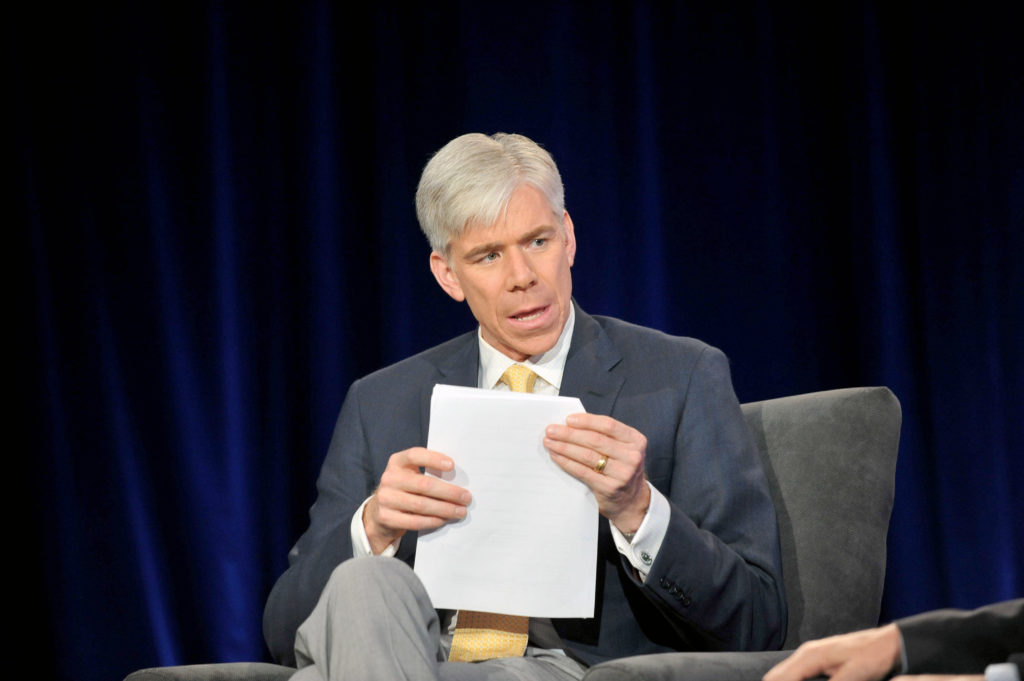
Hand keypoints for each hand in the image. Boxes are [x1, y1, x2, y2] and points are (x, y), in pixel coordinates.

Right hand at [363, 447, 471, 554]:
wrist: (379, 511)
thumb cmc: (404, 489)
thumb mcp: (410, 474)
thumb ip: (427, 472)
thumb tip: (459, 480)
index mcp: (397, 462)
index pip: (414, 455)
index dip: (433, 459)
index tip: (452, 465)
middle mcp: (389, 478)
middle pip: (423, 484)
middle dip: (449, 492)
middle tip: (466, 497)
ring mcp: (385, 498)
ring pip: (421, 505)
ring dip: (445, 509)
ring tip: (460, 511)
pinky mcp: (386, 517)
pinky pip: (414, 521)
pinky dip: (432, 521)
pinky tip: (444, 520)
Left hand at [544, 413, 650, 532]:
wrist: (631, 500)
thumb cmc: (620, 467)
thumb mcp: (622, 448)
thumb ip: (604, 436)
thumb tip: (570, 424)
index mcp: (636, 440)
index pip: (608, 425)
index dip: (586, 421)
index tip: (568, 419)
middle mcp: (632, 456)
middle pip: (595, 440)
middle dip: (569, 434)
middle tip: (551, 430)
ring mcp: (622, 474)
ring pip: (587, 455)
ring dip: (564, 447)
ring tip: (549, 442)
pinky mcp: (609, 488)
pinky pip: (582, 472)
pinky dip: (566, 462)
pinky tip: (555, 456)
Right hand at [763, 623, 901, 680]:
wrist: (889, 643)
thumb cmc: (873, 656)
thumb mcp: (853, 675)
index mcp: (811, 656)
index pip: (781, 678)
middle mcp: (806, 653)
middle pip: (776, 675)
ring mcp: (811, 655)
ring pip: (784, 674)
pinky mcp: (818, 660)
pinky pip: (794, 673)